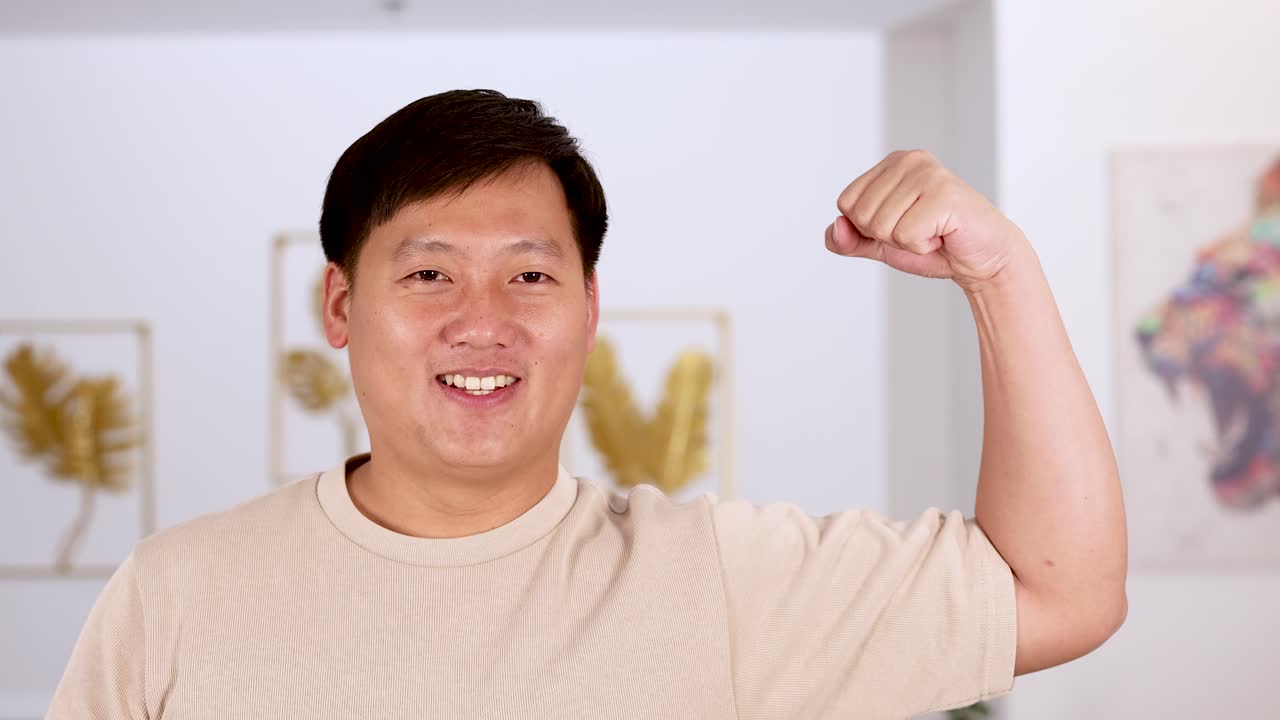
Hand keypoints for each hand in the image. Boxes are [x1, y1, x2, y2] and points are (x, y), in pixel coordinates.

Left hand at [825, 150, 1029, 291]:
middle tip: (921, 230)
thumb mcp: (881, 244)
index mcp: (891, 164)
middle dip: (888, 236)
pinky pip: (906, 235)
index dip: (868, 227)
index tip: (902, 224)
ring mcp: (927, 173)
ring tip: (934, 231)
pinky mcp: (944, 193)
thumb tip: (836, 227)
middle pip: (861, 215)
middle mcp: (909, 160)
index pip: (845, 203)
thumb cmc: (935, 245)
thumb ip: (849, 239)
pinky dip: (923, 246)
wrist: (981, 260)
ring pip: (881, 226)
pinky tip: (943, 234)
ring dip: (908, 242)